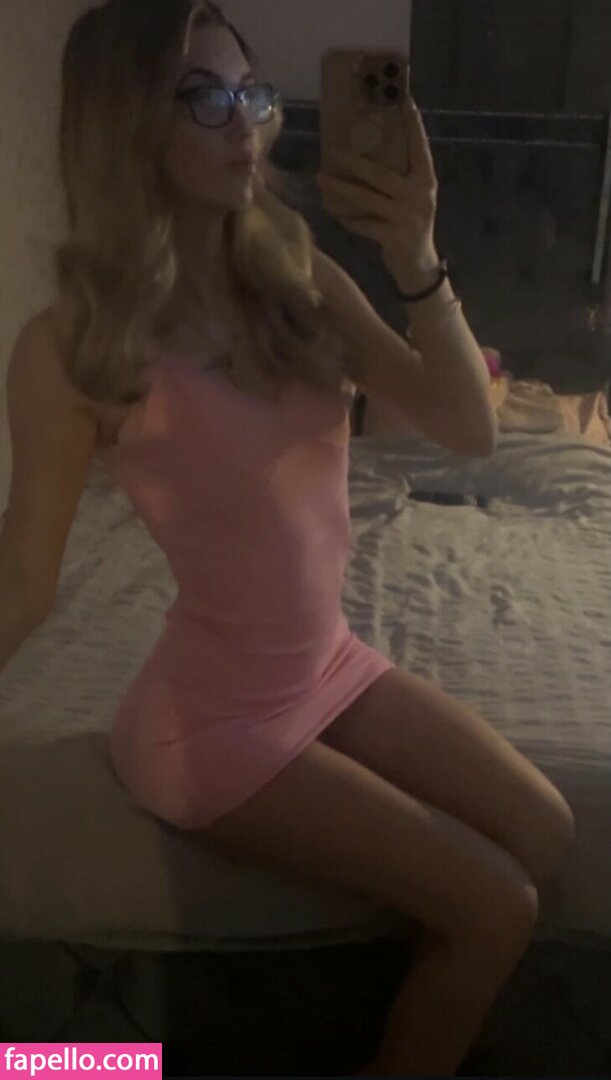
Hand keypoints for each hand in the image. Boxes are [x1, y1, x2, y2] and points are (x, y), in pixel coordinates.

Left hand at [316, 96, 439, 290]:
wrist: (419, 267)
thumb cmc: (411, 225)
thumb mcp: (413, 197)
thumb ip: (401, 177)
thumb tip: (369, 150)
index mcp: (426, 180)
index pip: (419, 147)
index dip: (413, 124)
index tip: (404, 101)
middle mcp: (419, 196)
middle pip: (381, 173)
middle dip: (354, 161)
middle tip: (332, 150)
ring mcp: (406, 217)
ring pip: (367, 198)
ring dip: (341, 188)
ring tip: (320, 178)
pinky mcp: (393, 237)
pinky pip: (363, 224)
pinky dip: (348, 218)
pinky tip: (333, 211)